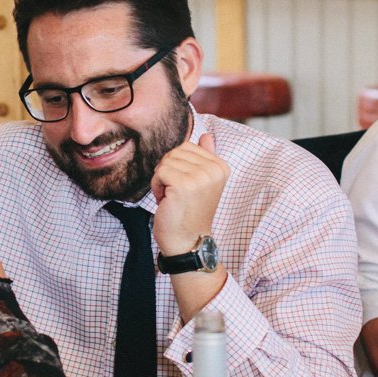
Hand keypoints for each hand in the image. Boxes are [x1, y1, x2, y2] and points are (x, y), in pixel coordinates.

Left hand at [151, 130, 228, 256]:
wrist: (188, 241)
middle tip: (177, 194)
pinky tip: (166, 201)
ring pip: (166, 161)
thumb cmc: (190, 212)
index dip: (178, 166)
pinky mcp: (184, 184)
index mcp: (221, 166)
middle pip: (176, 151)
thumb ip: (206, 157)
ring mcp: (200, 176)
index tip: (185, 187)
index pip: (188, 147)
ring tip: (172, 198)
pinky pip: (159, 172)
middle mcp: (214, 170)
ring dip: (162, 180)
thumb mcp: (202, 182)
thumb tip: (207, 135)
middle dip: (168, 171)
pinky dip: (156, 186)